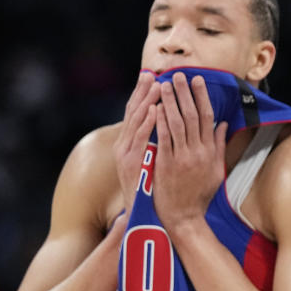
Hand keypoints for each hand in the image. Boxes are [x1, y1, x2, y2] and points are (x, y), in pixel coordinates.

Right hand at [113, 72, 160, 211]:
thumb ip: (157, 143)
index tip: (154, 77)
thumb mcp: (151, 162)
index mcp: (130, 144)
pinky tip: (155, 110)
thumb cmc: (149, 190)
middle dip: (142, 92)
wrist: (141, 216)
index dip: (144, 95)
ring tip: (156, 84)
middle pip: (133, 112)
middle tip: (152, 73)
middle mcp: (124, 145)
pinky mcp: (130, 163)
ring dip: (146, 100)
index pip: (137, 114)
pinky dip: (147, 122)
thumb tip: (166, 126)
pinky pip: (140, 139)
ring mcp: (126, 153)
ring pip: (136, 121)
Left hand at [152, 72, 227, 236]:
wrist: (184, 217)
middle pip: (192, 116)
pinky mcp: (167, 165)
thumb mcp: (216, 170)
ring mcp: (182, 158)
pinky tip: (155, 107)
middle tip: (178, 74)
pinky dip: (160, 122)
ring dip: (170, 102)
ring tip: (164, 84)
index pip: (208, 118)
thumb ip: (219, 146)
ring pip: (177, 124)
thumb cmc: (199, 195)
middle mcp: (198, 152)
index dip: (202, 97)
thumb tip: (224, 124)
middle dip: (185, 93)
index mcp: (210, 152)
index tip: (198, 80)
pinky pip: (163, 139)